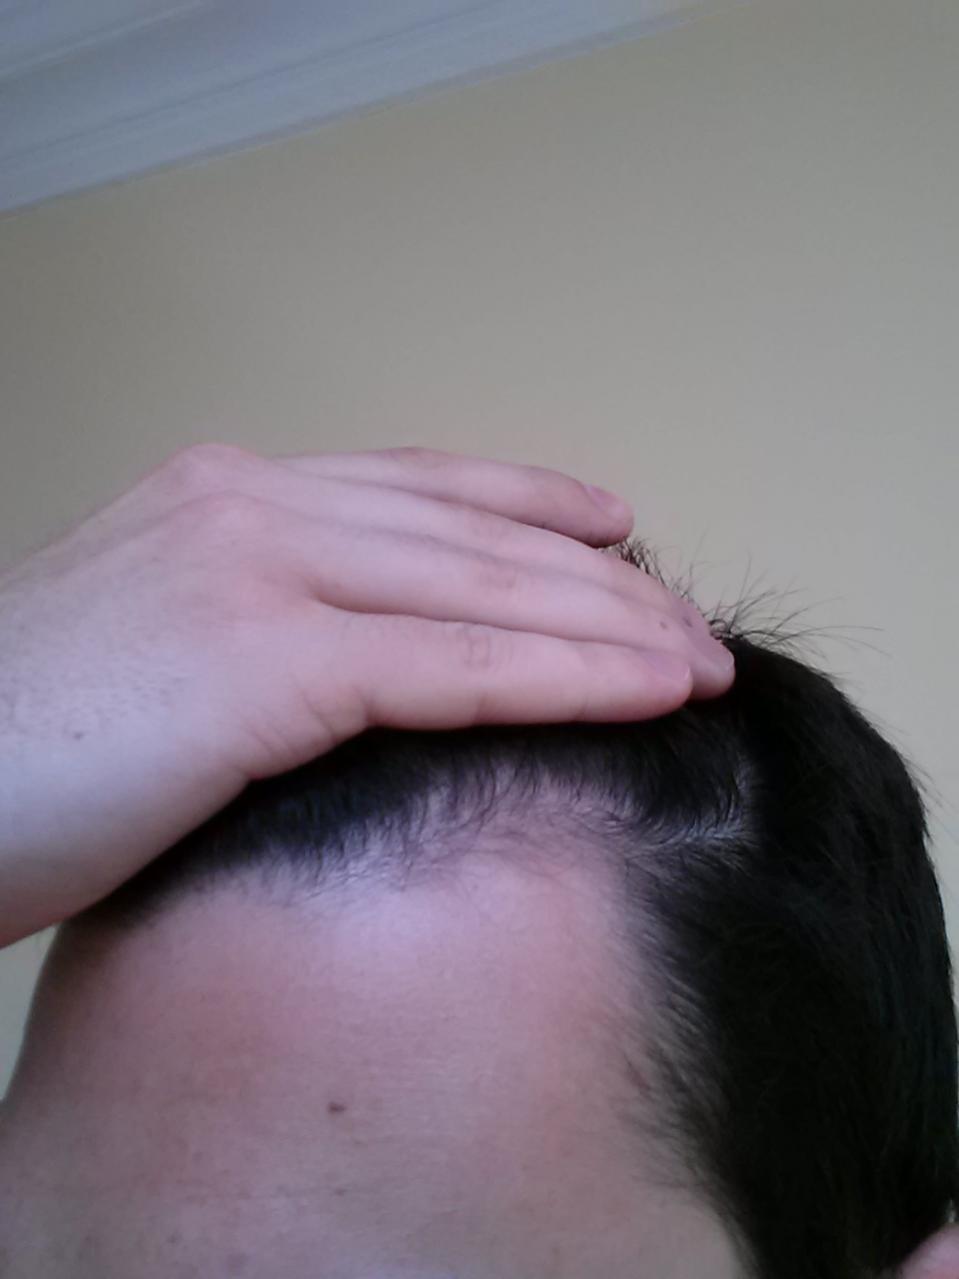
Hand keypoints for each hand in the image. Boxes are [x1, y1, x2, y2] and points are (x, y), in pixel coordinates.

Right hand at [0, 443, 732, 945]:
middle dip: (598, 580)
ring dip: (609, 626)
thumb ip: (272, 633)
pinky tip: (648, 690)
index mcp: (226, 494)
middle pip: (472, 536)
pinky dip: (566, 678)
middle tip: (685, 618)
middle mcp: (251, 503)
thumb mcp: (162, 652)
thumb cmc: (22, 745)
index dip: (532, 508)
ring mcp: (259, 568)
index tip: (614, 530)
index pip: (418, 490)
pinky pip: (455, 668)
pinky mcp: (265, 659)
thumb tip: (374, 673)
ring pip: (484, 592)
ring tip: (698, 658)